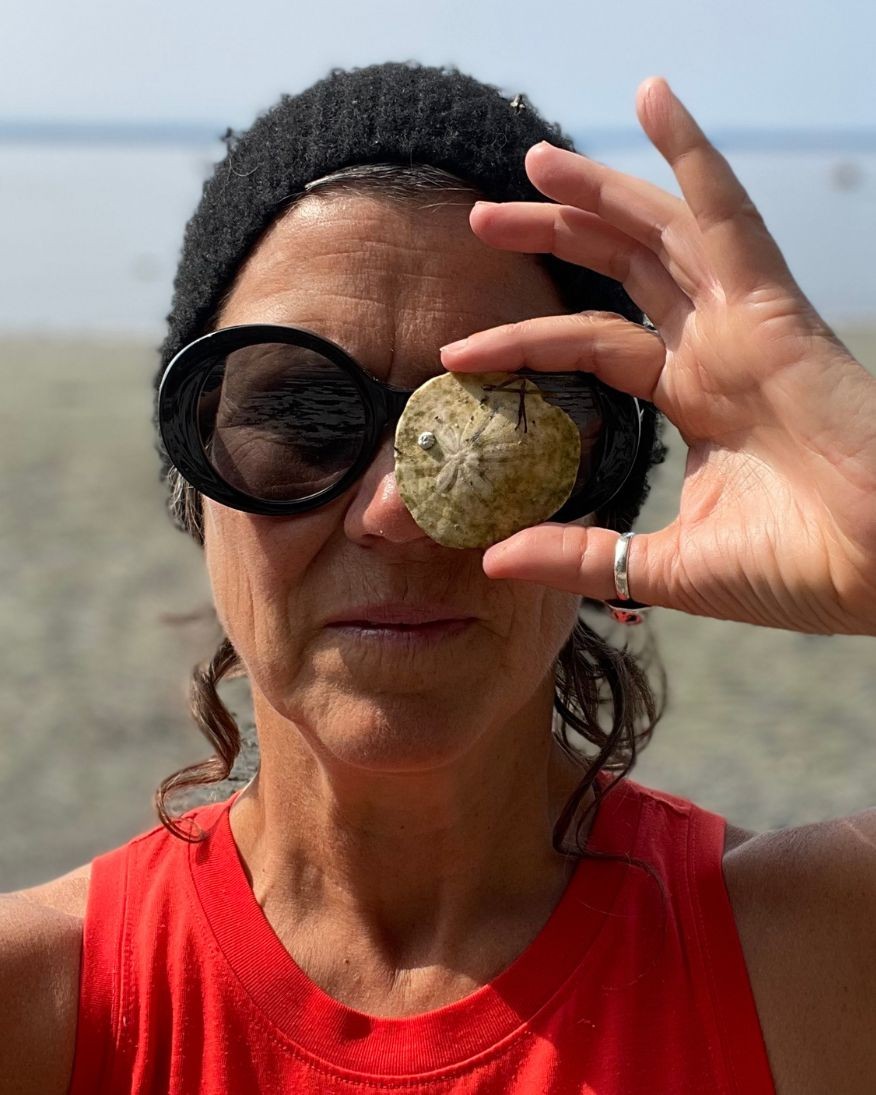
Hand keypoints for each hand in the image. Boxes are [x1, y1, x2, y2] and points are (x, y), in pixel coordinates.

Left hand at [440, 78, 875, 635]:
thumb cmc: (794, 572)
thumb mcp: (660, 564)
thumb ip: (579, 555)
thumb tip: (492, 559)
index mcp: (691, 398)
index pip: (591, 344)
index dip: (525, 339)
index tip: (456, 354)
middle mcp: (712, 351)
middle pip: (620, 269)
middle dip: (555, 233)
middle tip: (482, 217)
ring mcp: (744, 326)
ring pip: (661, 233)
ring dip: (599, 191)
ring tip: (533, 162)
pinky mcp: (775, 312)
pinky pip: (729, 219)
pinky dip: (695, 159)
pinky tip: (654, 103)